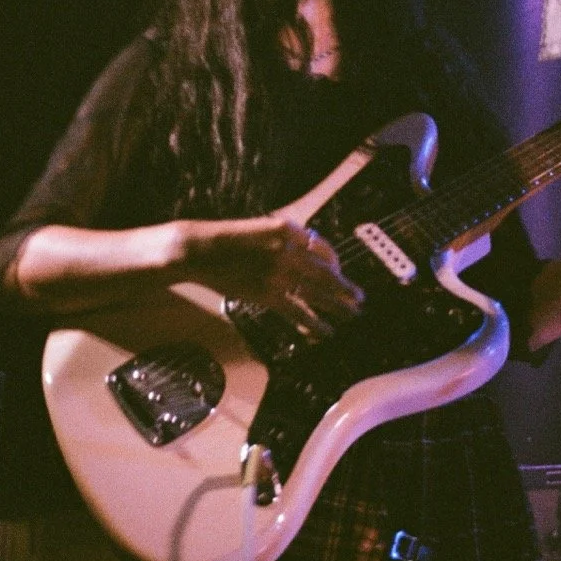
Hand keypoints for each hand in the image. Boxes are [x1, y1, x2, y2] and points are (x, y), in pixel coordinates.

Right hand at [180, 216, 363, 334]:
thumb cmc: (227, 239)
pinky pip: (297, 311)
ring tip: (352, 315)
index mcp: (288, 230)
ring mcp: (279, 273)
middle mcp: (288, 249)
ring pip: (316, 293)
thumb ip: (285, 239)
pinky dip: (314, 323)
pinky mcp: (266, 293)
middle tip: (360, 298)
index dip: (335, 263)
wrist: (200, 249)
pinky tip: (325, 331)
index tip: (339, 272)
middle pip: (325, 272)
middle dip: (345, 288)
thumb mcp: (261, 228)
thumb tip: (309, 254)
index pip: (322, 248)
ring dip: (338, 306)